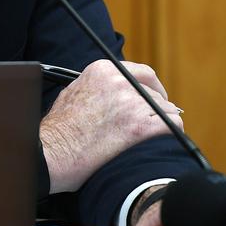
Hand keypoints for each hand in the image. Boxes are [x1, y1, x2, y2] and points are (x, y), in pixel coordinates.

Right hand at [40, 60, 182, 192]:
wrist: (51, 154)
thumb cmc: (57, 132)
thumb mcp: (73, 94)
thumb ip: (99, 88)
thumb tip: (116, 93)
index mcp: (104, 71)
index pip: (143, 73)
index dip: (153, 89)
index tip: (155, 100)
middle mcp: (121, 81)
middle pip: (156, 93)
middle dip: (156, 110)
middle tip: (150, 126)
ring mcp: (132, 103)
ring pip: (167, 110)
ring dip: (160, 126)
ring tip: (144, 141)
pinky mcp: (141, 126)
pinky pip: (174, 125)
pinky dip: (170, 135)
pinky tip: (156, 145)